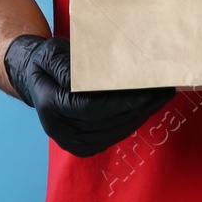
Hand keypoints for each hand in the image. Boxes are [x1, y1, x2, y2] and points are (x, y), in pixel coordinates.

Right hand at [3, 35, 175, 156]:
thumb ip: (66, 66)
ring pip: (115, 131)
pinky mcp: (85, 146)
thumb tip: (88, 80)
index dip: (121, 102)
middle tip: (164, 90)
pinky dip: (134, 121)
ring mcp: (73, 143)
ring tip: (162, 97)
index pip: (92, 108)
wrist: (37, 80)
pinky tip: (148, 107)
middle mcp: (61, 131)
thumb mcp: (51, 54)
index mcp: (51, 107)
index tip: (145, 92)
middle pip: (108, 122)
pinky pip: (115, 135)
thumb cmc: (47, 62)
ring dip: (142, 115)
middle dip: (139, 107)